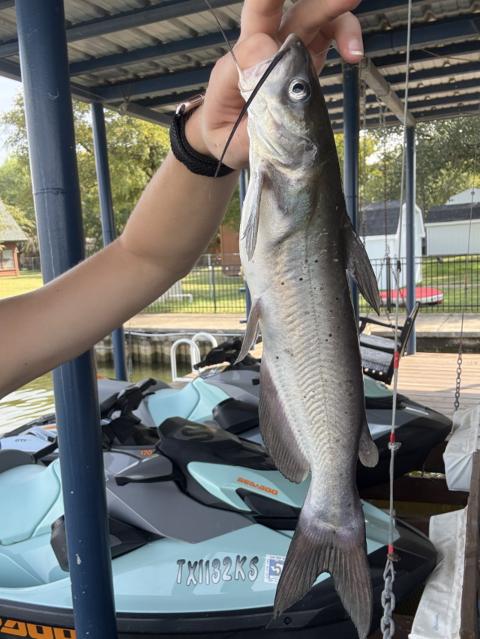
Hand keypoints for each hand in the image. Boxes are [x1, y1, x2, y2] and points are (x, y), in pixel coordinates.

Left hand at [186, 0, 363, 168]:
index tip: (279, 65)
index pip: (251, 44)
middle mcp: (260, 49)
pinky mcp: (305, 55)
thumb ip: (250, 120)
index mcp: (236, 68)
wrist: (226, 137)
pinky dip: (344, 35)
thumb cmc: (224, 134)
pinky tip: (354, 54)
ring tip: (354, 25)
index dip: (268, 52)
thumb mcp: (227, 137)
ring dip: (333, 12)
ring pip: (308, 14)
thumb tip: (276, 94)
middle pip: (279, 10)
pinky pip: (327, 33)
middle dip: (309, 2)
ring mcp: (284, 48)